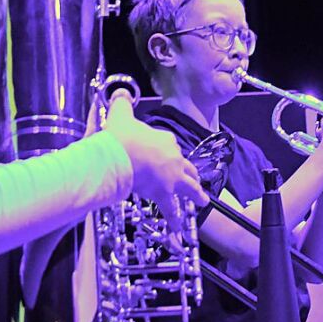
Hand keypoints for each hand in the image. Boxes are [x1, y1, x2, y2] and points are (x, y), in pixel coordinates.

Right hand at [102, 90, 208, 229]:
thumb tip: (120, 91)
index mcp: (165, 139)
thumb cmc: (121, 135)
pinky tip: (179, 230)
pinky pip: (171, 210)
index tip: (162, 154)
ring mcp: (171, 176)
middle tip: (194, 178)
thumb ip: (122, 103)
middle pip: (186, 166)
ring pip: (189, 186)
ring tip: (202, 200)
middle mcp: (173, 157)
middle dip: (190, 172)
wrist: (120, 153)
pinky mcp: (164, 193)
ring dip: (196, 194)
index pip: (171, 145)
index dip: (168, 150)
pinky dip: (175, 220)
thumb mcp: (121, 114)